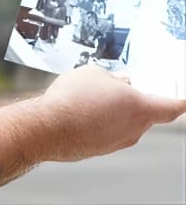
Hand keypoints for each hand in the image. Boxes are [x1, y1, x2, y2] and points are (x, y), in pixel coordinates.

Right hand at [34, 66, 185, 161]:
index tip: (183, 99)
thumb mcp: (93, 74)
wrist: (49, 127)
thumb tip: (117, 83)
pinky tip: (82, 109)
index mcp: (140, 107)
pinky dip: (101, 119)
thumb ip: (111, 78)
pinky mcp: (102, 148)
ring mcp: (118, 141)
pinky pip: (108, 130)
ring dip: (115, 109)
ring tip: (90, 95)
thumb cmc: (72, 100)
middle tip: (118, 85)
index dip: (179, 100)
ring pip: (125, 121)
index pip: (172, 106)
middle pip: (146, 112)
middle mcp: (134, 128)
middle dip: (135, 98)